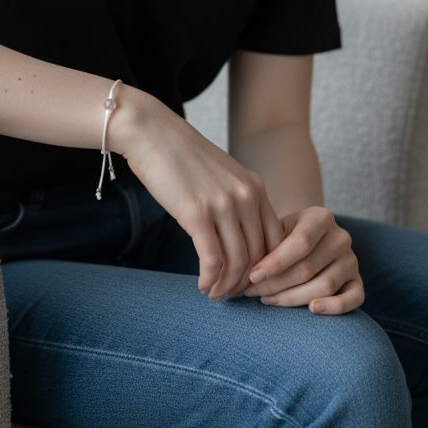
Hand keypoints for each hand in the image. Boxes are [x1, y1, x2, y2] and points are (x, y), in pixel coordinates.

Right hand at [114, 92, 285, 298]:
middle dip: (247, 282)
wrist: (151, 133)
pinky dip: (210, 280)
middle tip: (231, 295)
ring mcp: (224, 205)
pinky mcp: (198, 214)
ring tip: (214, 294)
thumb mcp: (220, 175)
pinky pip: (213, 260)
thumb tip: (237, 234)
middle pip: (260, 255)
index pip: (276, 240)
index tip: (249, 281)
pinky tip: (202, 286)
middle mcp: (247, 196)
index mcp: (255, 187)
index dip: (265, 267)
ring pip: (238, 263)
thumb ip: (235, 200)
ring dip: (227, 286)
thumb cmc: (180, 156)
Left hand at [242, 206, 364, 313]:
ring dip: (292, 298)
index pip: (301, 243)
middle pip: (308, 268)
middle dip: (276, 284)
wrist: (305, 240)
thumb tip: (247, 275)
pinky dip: (334, 307)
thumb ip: (266, 247)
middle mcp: (341, 237)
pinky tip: (312, 309)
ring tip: (267, 300)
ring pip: (324, 286)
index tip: (252, 276)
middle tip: (252, 292)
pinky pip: (353, 299)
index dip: (275, 263)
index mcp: (321, 217)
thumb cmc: (283, 237)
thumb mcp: (275, 232)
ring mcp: (352, 260)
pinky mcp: (357, 282)